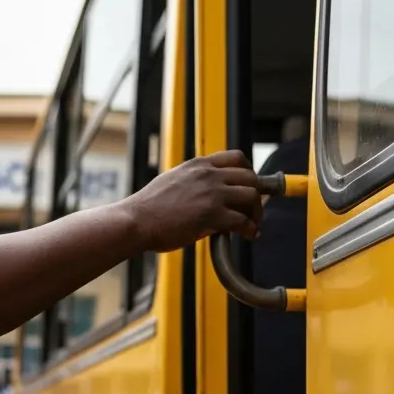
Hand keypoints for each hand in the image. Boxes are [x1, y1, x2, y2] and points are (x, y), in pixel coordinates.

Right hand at [124, 150, 262, 253]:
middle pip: (250, 177)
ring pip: (251, 196)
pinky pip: (242, 221)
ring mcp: (211, 194)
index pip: (236, 158)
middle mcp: (208, 175)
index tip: (248, 186)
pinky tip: (248, 235)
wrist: (137, 221)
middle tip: (253, 210)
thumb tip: (204, 194)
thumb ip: (193, 182)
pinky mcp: (211, 215)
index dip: (249, 173)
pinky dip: (250, 229)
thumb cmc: (149, 207)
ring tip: (252, 224)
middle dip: (257, 194)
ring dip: (256, 212)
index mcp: (199, 165)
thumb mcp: (173, 181)